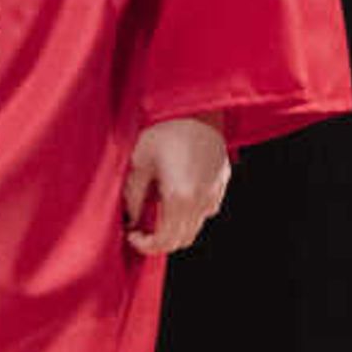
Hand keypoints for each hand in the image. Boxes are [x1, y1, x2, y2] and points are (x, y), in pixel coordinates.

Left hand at [123, 117, 233, 256]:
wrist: (196, 105)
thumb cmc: (165, 127)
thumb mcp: (139, 161)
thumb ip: (134, 195)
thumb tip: (130, 217)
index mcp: (179, 197)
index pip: (164, 240)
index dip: (146, 245)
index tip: (132, 237)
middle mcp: (201, 200)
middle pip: (182, 239)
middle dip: (159, 241)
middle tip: (140, 230)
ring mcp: (214, 192)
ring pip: (196, 227)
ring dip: (175, 229)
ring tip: (155, 214)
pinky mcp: (221, 182)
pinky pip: (206, 210)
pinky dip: (190, 214)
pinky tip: (175, 197)